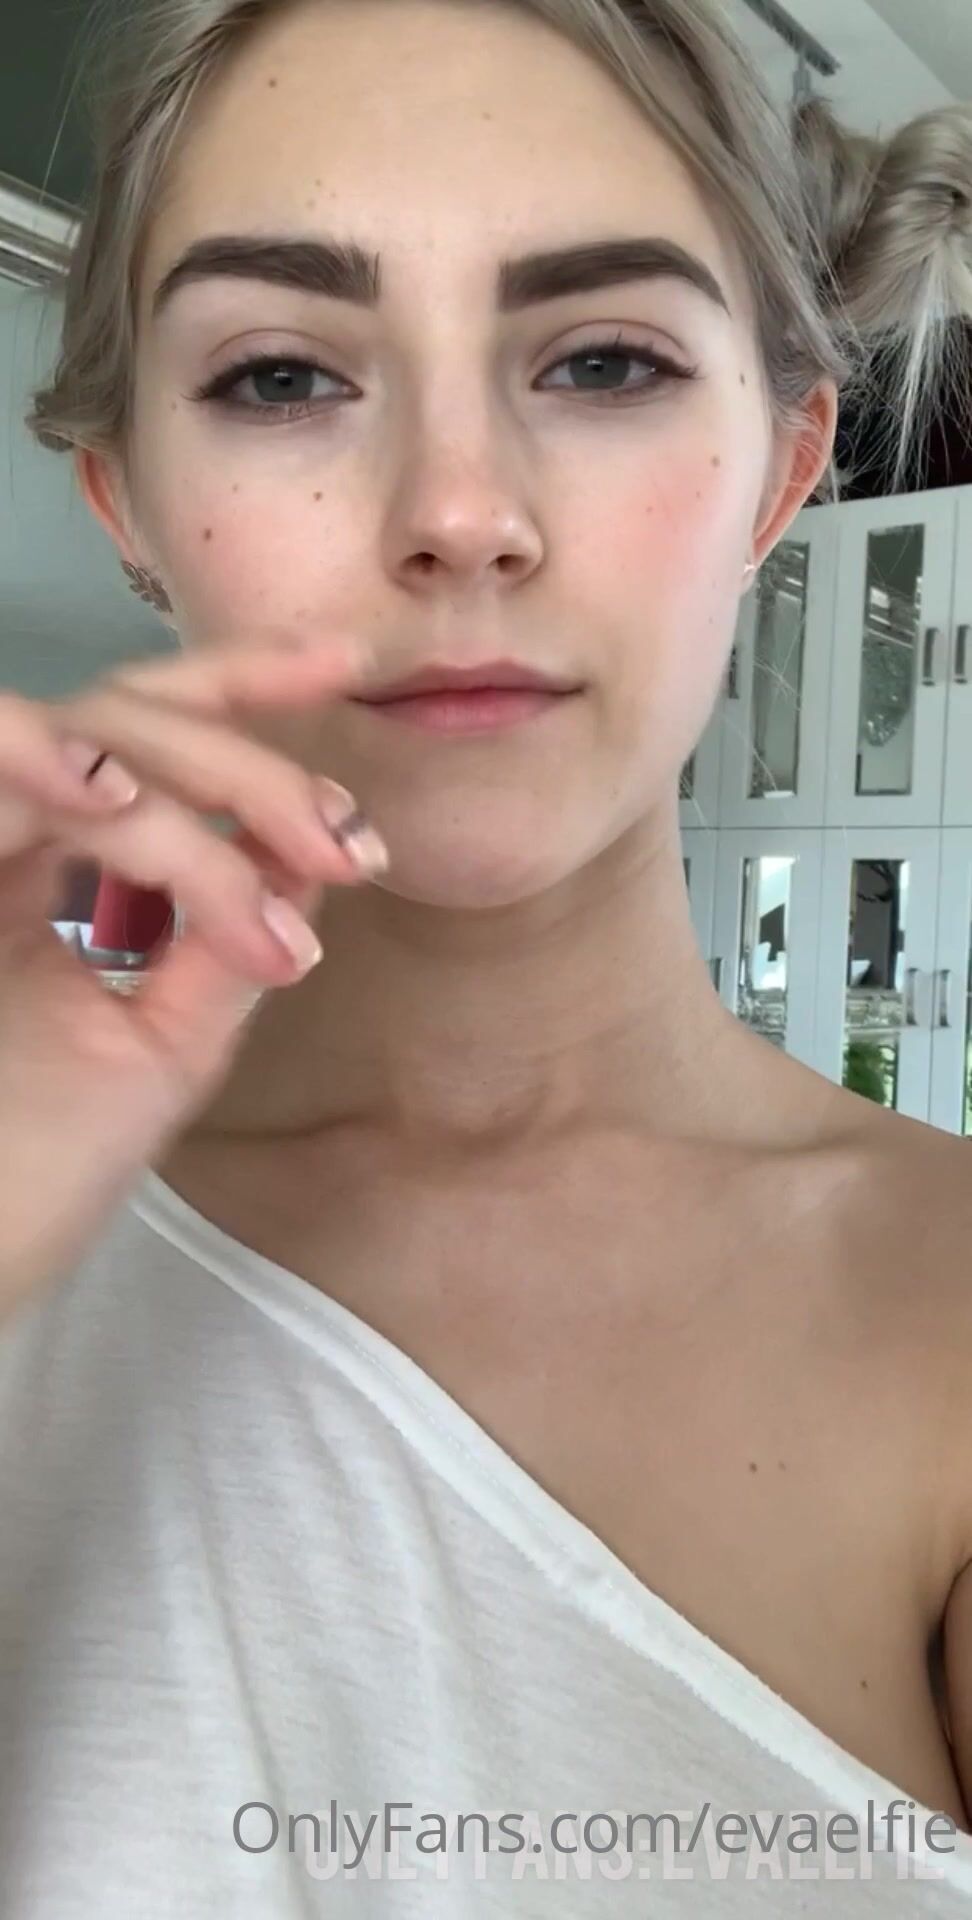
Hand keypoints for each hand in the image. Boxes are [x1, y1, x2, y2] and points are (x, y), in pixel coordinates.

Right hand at [0, 629, 385, 1321]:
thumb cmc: (35, 1174)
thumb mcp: (159, 1045)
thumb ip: (220, 942)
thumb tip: (308, 852)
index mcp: (51, 871)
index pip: (149, 750)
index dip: (241, 689)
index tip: (349, 667)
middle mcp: (5, 840)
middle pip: (124, 716)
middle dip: (252, 757)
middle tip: (346, 836)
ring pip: (78, 738)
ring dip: (192, 785)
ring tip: (291, 848)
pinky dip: (43, 765)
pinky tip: (111, 795)